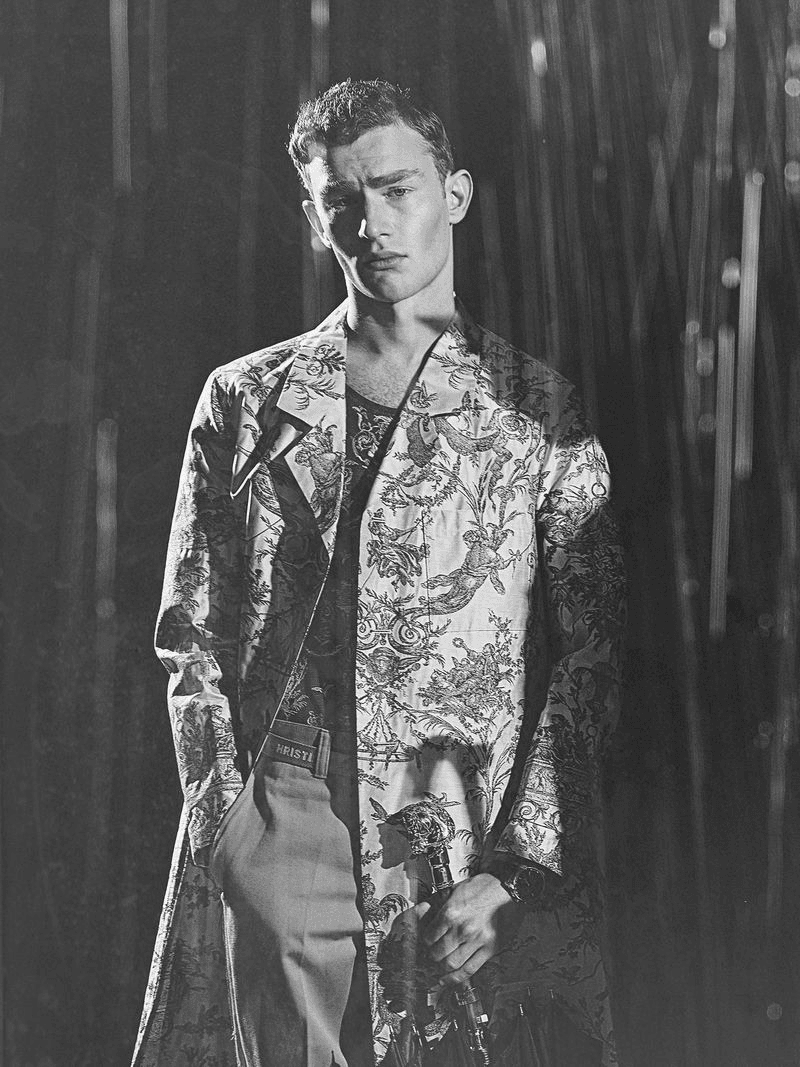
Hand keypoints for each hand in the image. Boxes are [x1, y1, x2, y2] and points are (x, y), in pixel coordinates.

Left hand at [423, 873, 515, 989]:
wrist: (509, 888)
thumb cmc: (485, 886)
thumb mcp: (456, 889)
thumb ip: (440, 904)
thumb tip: (424, 912)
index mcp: (451, 912)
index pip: (429, 937)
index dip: (425, 942)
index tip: (427, 943)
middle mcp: (462, 929)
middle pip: (437, 953)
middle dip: (432, 956)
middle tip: (433, 955)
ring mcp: (477, 941)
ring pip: (451, 964)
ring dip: (443, 968)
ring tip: (442, 965)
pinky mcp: (490, 949)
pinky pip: (469, 969)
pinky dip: (457, 978)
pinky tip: (449, 979)